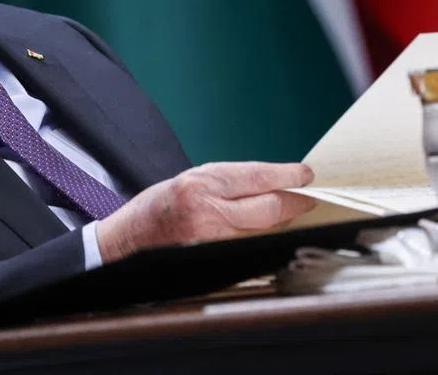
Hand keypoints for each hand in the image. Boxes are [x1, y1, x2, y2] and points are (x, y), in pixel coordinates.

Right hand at [95, 161, 315, 263]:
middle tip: (310, 196)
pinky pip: (252, 249)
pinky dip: (265, 238)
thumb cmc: (156, 208)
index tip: (306, 174)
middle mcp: (208, 214)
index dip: (288, 176)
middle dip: (295, 201)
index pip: (258, 178)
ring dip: (283, 221)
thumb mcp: (190, 180)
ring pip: (266, 231)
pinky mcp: (215, 263)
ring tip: (293, 211)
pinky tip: (271, 231)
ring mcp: (213, 243)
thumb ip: (228, 182)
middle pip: (270, 208)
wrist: (127, 244)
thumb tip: (271, 182)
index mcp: (200, 186)